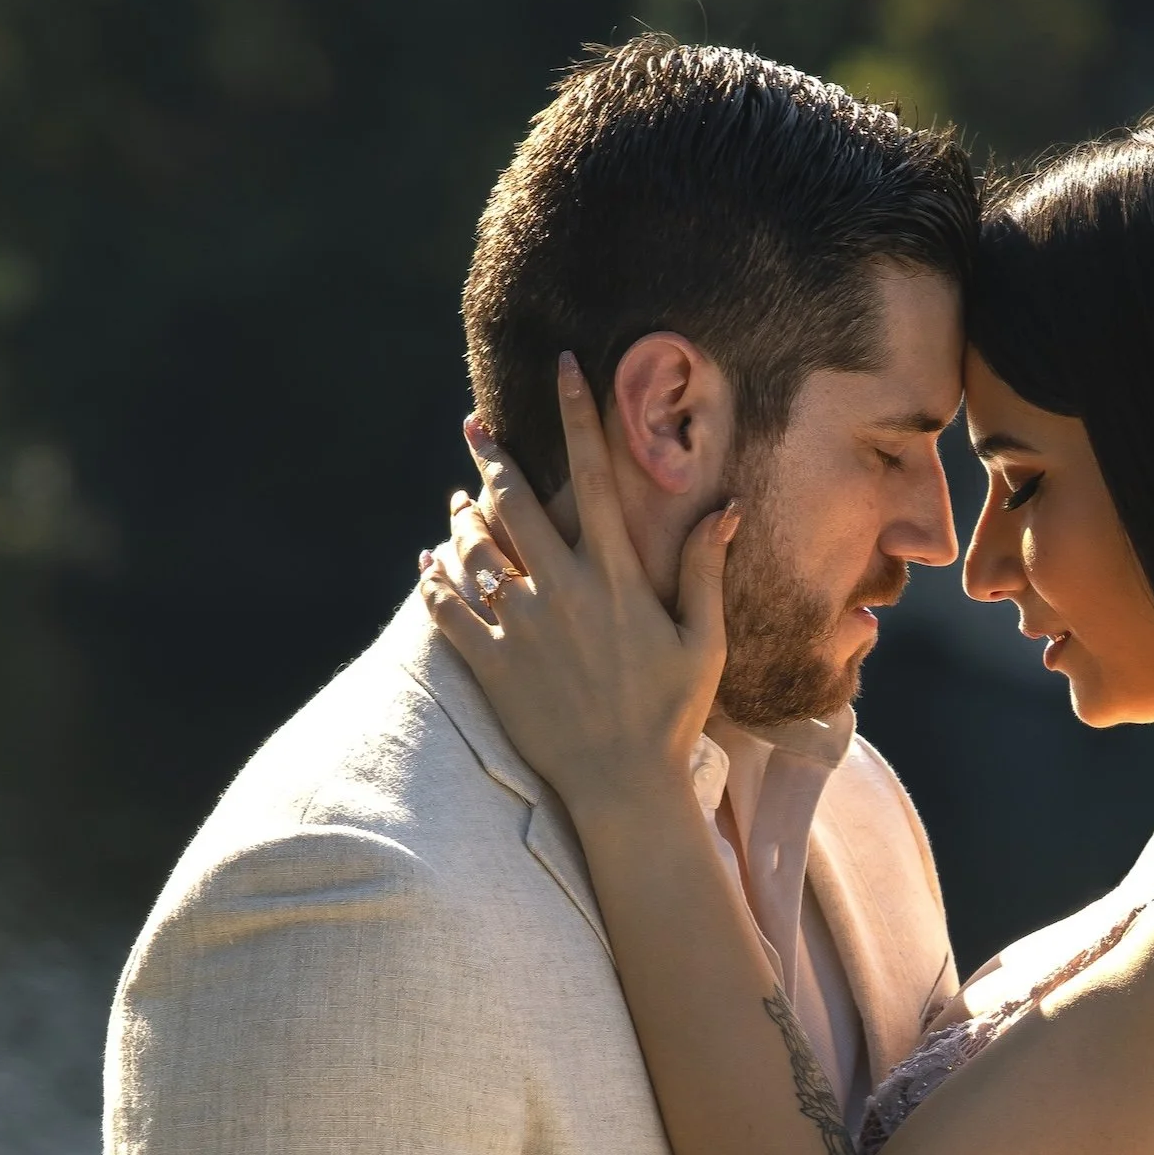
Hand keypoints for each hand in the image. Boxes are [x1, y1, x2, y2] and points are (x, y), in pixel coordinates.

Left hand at [419, 353, 738, 809]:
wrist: (622, 787)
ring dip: (462, 520)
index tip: (564, 367)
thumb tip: (726, 507)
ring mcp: (518, 628)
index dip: (579, 417)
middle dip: (492, 459)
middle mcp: (560, 591)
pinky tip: (428, 564)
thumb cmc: (670, 715)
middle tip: (472, 427)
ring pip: (474, 552)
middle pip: (515, 505)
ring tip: (457, 503)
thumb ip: (703, 571)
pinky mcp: (490, 665)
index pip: (593, 478)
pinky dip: (434, 581)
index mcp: (613, 578)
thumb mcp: (701, 642)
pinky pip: (448, 610)